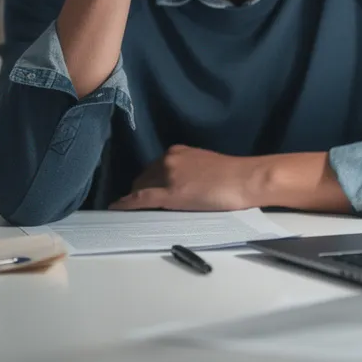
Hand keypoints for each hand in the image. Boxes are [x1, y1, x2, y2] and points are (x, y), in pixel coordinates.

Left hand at [109, 145, 266, 211]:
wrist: (245, 179)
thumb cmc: (234, 175)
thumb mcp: (206, 166)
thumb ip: (189, 171)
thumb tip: (181, 184)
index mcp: (178, 152)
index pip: (154, 167)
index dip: (145, 180)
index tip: (139, 188)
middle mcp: (169, 160)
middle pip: (144, 177)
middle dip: (138, 189)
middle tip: (136, 203)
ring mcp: (169, 176)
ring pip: (141, 187)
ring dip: (134, 197)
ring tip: (129, 210)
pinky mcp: (171, 194)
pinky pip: (142, 199)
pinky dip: (126, 204)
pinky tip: (116, 208)